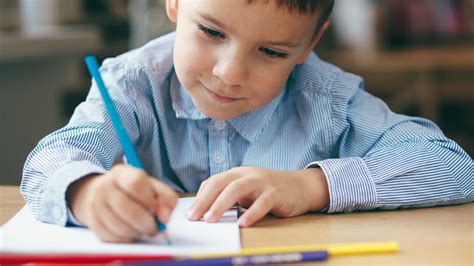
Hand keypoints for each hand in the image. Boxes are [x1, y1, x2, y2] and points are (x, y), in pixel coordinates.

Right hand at [66, 164, 177, 242]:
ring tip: (142, 227)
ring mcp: (96, 205)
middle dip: (146, 223)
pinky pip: (113, 237)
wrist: (101, 194)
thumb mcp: (152, 186)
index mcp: (122, 173)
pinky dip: (127, 238)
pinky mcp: (93, 223)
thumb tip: (165, 218)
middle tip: (155, 227)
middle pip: (128, 209)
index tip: (157, 210)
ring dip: (137, 232)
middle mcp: (105, 187)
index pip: (135, 184)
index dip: (149, 200)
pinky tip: (130, 231)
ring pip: (121, 227)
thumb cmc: (133, 191)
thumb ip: (166, 198)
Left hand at [186, 167, 328, 226]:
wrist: (301, 186)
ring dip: (221, 204)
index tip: (189, 214)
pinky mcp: (276, 193)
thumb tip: (206, 213)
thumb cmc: (269, 191)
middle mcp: (247, 174)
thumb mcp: (247, 191)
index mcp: (237, 173)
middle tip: (193, 218)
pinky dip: (251, 213)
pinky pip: (262, 203)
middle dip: (205, 200)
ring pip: (237, 189)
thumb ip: (230, 198)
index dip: (200, 197)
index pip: (213, 182)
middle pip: (221, 183)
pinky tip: (242, 224)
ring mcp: (261, 182)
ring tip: (211, 219)